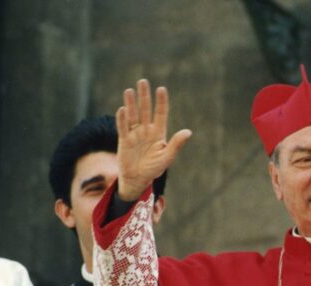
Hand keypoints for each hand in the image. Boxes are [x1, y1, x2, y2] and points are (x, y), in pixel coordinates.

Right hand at [116, 79, 191, 200]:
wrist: (138, 179)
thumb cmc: (154, 168)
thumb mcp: (167, 157)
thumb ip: (176, 144)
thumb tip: (188, 132)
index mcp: (158, 133)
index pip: (160, 114)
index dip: (161, 102)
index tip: (161, 89)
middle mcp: (146, 130)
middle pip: (145, 110)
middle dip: (144, 96)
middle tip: (143, 81)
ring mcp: (135, 134)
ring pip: (133, 116)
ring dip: (131, 104)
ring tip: (129, 90)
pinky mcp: (124, 140)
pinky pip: (123, 128)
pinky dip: (122, 119)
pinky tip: (122, 109)